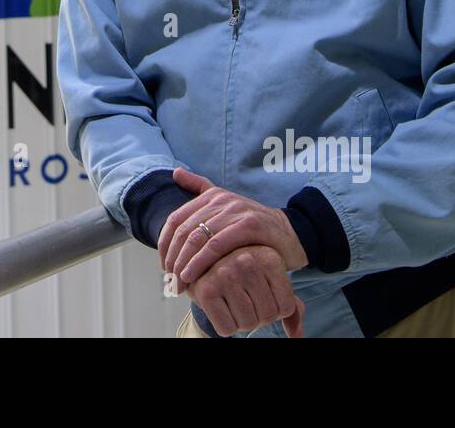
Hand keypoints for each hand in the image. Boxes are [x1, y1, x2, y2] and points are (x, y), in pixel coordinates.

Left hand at [160, 168, 308, 284]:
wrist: (291, 235)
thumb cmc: (254, 228)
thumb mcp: (227, 206)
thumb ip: (201, 188)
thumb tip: (175, 173)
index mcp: (212, 195)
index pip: (176, 219)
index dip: (165, 243)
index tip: (163, 265)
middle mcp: (221, 200)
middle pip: (185, 230)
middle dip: (172, 257)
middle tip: (168, 279)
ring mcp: (236, 211)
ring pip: (198, 238)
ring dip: (183, 263)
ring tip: (178, 282)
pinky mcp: (249, 225)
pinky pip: (217, 245)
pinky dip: (201, 262)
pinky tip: (193, 276)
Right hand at [186, 244, 305, 337]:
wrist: (202, 266)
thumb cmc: (244, 277)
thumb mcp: (271, 282)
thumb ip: (291, 306)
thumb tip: (297, 336)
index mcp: (269, 258)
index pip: (286, 308)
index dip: (275, 310)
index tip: (261, 296)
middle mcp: (247, 261)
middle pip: (268, 316)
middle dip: (258, 317)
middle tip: (244, 300)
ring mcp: (225, 274)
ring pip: (248, 324)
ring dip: (241, 322)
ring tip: (232, 302)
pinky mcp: (206, 290)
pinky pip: (227, 329)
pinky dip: (225, 326)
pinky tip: (220, 308)